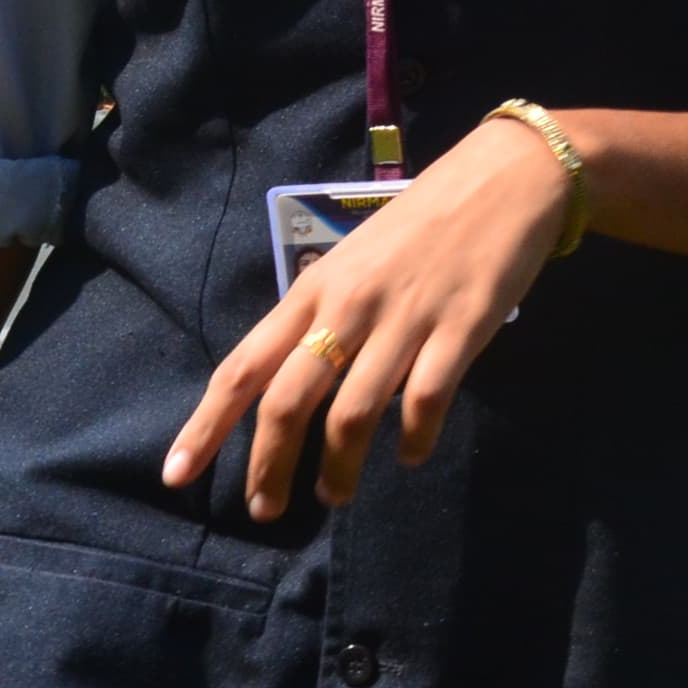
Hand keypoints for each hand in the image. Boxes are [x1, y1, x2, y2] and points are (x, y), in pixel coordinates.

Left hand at [163, 116, 574, 519]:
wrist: (510, 175)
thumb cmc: (427, 219)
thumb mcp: (358, 259)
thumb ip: (326, 314)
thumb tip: (301, 384)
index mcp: (316, 288)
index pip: (245, 366)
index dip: (207, 425)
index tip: (177, 474)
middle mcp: (350, 306)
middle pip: (289, 401)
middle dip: (270, 467)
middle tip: (266, 511)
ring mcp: (407, 317)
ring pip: (353, 413)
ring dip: (339, 467)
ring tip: (337, 495)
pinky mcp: (462, 327)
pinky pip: (426, 400)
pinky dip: (414, 439)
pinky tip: (411, 454)